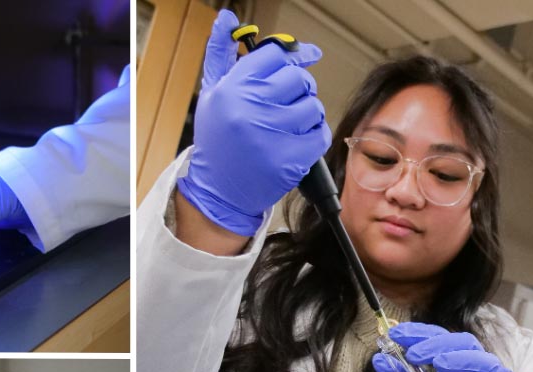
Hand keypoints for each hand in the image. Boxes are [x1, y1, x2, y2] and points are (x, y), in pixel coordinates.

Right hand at [176, 9, 330, 236]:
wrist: (218, 192)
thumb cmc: (217, 141)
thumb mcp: (213, 95)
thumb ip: (221, 54)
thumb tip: (226, 18)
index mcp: (232, 89)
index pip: (276, 55)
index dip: (291, 58)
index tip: (298, 64)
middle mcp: (250, 108)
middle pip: (299, 78)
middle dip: (297, 90)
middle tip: (283, 105)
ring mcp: (272, 134)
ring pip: (313, 106)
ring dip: (305, 115)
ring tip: (285, 127)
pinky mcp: (290, 159)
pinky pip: (319, 133)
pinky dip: (312, 138)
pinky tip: (293, 143)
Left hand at [372, 322, 522, 371]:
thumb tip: (379, 358)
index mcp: (451, 369)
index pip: (439, 341)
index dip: (419, 334)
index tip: (395, 334)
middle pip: (462, 344)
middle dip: (436, 343)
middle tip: (413, 352)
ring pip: (485, 361)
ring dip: (461, 356)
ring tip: (438, 361)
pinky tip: (475, 371)